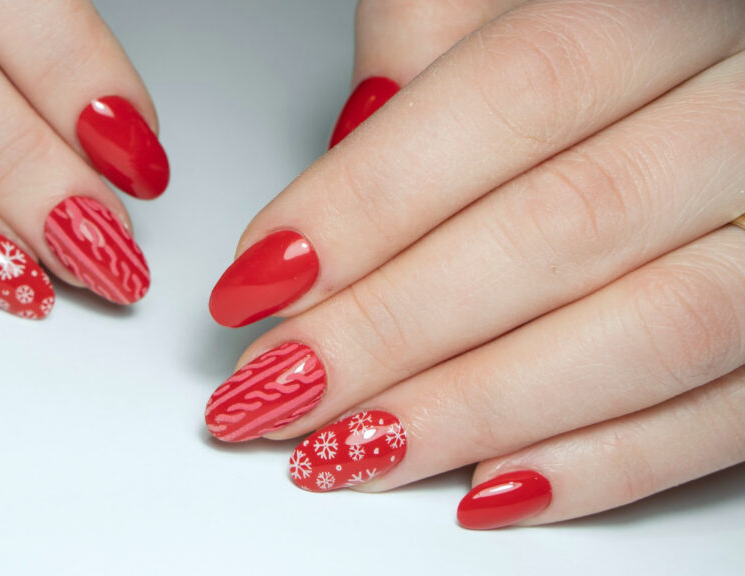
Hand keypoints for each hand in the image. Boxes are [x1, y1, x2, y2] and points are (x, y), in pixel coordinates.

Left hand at [205, 0, 744, 528]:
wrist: (734, 66)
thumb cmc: (627, 27)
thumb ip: (440, 32)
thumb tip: (350, 139)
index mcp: (683, 2)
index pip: (517, 97)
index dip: (372, 198)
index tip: (261, 277)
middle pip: (567, 228)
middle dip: (396, 326)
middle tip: (281, 385)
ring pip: (654, 329)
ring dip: (478, 408)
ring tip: (352, 447)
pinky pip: (732, 410)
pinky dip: (608, 461)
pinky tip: (490, 485)